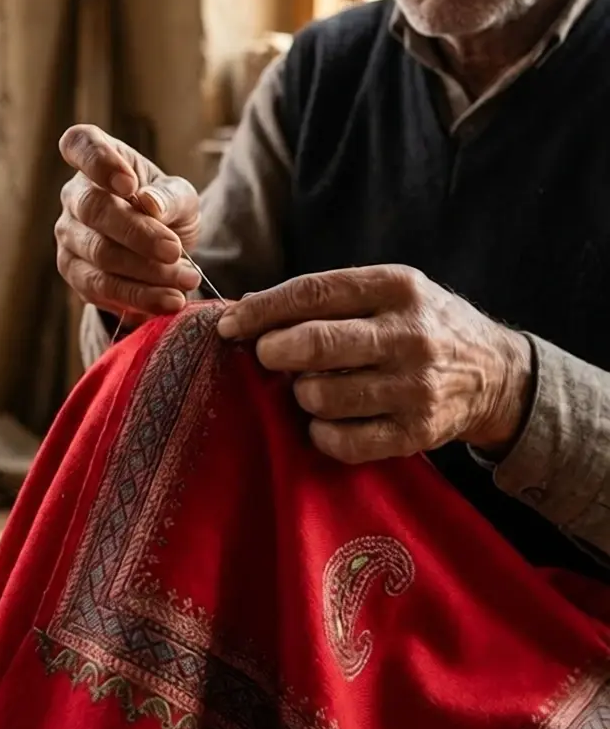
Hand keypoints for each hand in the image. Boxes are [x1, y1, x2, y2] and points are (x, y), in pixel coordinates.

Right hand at [56, 124, 200, 317]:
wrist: (161, 249)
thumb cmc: (166, 208)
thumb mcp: (181, 196)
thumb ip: (168, 196)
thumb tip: (149, 204)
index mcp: (97, 158)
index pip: (80, 145)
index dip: (98, 163)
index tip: (129, 185)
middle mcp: (74, 194)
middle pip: (94, 210)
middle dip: (137, 234)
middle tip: (175, 250)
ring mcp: (69, 235)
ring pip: (99, 255)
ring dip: (146, 273)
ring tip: (185, 281)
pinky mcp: (74, 272)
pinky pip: (100, 288)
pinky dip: (138, 297)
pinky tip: (168, 300)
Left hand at [216, 265, 532, 463]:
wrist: (497, 375)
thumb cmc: (425, 326)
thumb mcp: (391, 291)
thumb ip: (330, 297)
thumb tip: (250, 307)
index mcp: (397, 288)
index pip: (314, 293)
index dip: (263, 309)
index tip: (231, 324)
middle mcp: (409, 335)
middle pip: (315, 345)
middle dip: (274, 351)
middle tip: (268, 356)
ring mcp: (414, 388)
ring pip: (321, 396)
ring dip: (303, 394)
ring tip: (315, 387)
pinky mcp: (415, 433)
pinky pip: (342, 441)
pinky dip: (322, 433)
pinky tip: (330, 420)